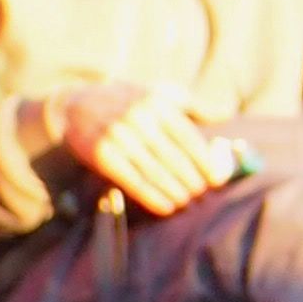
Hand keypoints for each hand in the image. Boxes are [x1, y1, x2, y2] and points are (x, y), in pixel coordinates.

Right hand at [57, 81, 228, 219]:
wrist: (76, 104)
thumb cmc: (129, 101)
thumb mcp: (160, 94)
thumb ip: (193, 105)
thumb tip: (226, 113)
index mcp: (157, 103)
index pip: (188, 138)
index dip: (205, 162)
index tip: (218, 180)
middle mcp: (138, 118)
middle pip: (173, 157)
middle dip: (192, 180)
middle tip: (204, 196)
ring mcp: (118, 136)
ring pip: (154, 171)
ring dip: (174, 191)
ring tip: (188, 204)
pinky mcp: (101, 154)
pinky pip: (131, 180)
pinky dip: (151, 196)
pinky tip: (166, 207)